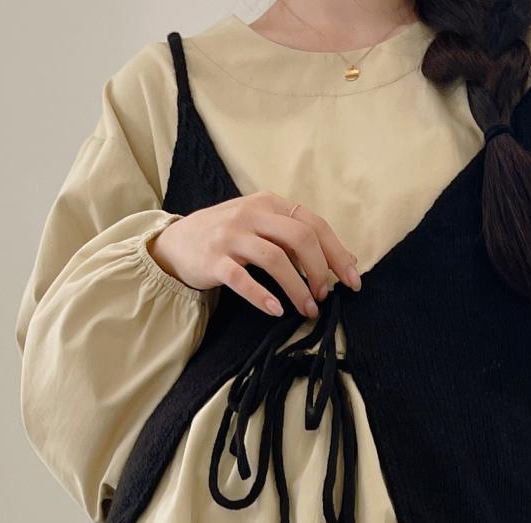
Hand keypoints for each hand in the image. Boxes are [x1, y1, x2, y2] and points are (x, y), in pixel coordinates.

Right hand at [149, 192, 359, 321]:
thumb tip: (345, 260)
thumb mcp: (263, 227)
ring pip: (275, 259)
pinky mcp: (214, 260)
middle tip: (324, 297)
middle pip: (299, 237)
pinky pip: (242, 279)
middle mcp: (252, 214)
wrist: (178, 242)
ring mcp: (231, 236)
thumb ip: (297, 238)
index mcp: (270, 204)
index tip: (352, 281)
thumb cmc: (228, 237)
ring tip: (307, 309)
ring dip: (297, 287)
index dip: (337, 254)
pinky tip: (276, 310)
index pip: (314, 224)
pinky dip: (261, 296)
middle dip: (319, 270)